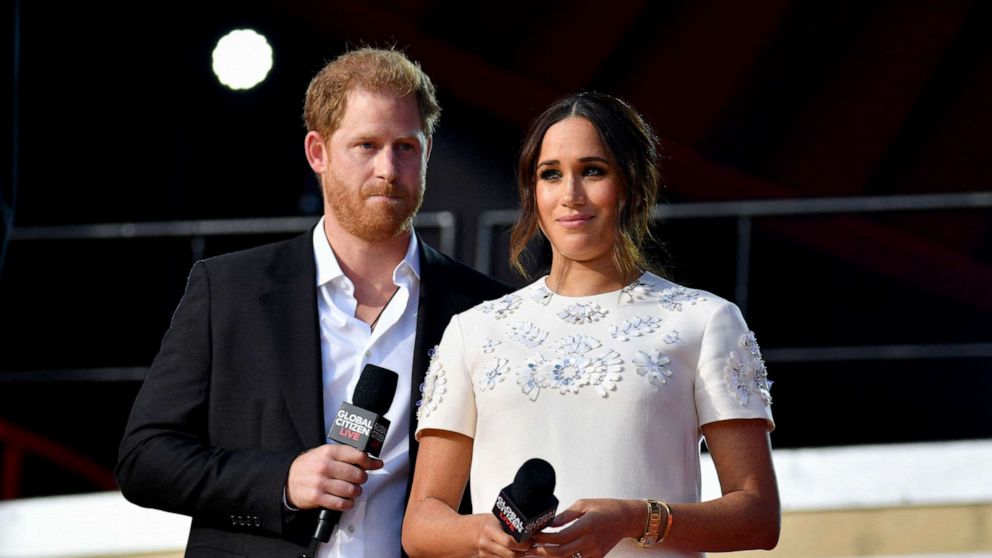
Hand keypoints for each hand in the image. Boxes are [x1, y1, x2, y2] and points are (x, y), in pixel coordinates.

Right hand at [285, 444, 382, 509]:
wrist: (287, 479)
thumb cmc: (309, 466)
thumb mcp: (325, 454)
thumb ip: (347, 455)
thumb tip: (373, 462)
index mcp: (328, 452)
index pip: (357, 455)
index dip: (370, 462)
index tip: (375, 465)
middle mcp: (325, 466)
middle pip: (357, 475)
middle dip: (362, 479)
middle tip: (359, 480)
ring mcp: (321, 482)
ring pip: (351, 490)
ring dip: (356, 492)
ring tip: (352, 491)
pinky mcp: (317, 497)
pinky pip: (341, 504)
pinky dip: (347, 504)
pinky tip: (346, 501)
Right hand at [477, 513, 533, 557]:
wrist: (471, 532)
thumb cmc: (489, 523)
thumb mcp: (499, 519)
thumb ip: (513, 525)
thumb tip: (536, 528)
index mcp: (489, 530)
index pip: (509, 542)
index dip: (523, 544)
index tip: (533, 541)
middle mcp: (486, 543)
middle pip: (511, 555)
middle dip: (525, 552)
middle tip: (534, 547)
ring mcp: (485, 554)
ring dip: (521, 557)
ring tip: (529, 551)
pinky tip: (520, 554)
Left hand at [529, 499, 643, 557]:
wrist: (626, 518)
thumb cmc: (605, 508)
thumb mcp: (584, 504)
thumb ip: (566, 515)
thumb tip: (549, 522)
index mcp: (587, 525)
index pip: (560, 537)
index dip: (544, 538)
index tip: (532, 535)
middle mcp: (590, 541)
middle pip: (561, 553)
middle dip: (542, 552)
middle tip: (527, 550)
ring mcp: (594, 552)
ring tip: (535, 555)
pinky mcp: (597, 557)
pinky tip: (553, 556)